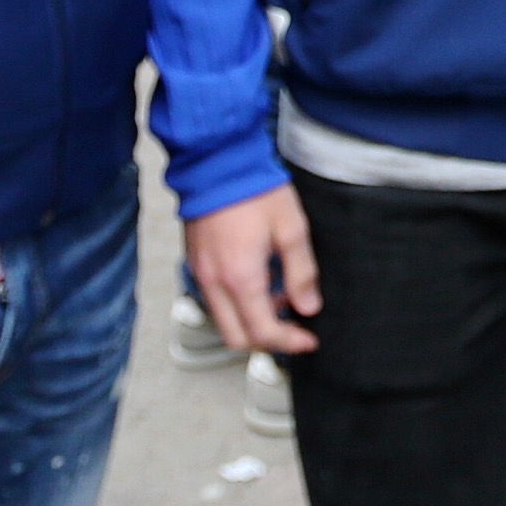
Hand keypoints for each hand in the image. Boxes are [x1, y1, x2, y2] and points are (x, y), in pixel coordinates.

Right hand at [186, 185, 320, 354]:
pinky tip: (261, 282)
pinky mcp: (196, 264)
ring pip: (225, 321)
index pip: (262, 332)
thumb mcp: (292, 229)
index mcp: (240, 277)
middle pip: (237, 338)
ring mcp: (200, 274)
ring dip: (253, 321)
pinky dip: (239, 304)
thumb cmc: (254, 190)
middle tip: (295, 328)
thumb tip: (308, 306)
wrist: (217, 162)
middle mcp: (214, 283)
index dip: (289, 343)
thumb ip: (302, 273)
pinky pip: (216, 301)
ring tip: (283, 296)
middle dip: (268, 341)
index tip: (308, 340)